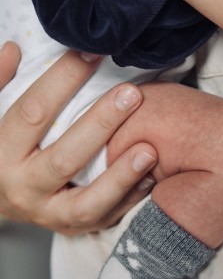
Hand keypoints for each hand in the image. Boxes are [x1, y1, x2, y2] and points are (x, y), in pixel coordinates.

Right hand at [0, 43, 156, 234]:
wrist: (3, 202)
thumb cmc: (4, 153)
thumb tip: (14, 50)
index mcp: (2, 155)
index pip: (33, 113)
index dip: (62, 80)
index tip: (92, 54)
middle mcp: (25, 189)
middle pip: (64, 158)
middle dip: (100, 125)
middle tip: (131, 96)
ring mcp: (51, 214)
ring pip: (88, 201)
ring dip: (121, 176)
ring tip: (149, 150)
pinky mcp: (75, 228)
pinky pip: (106, 218)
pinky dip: (130, 198)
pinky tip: (150, 178)